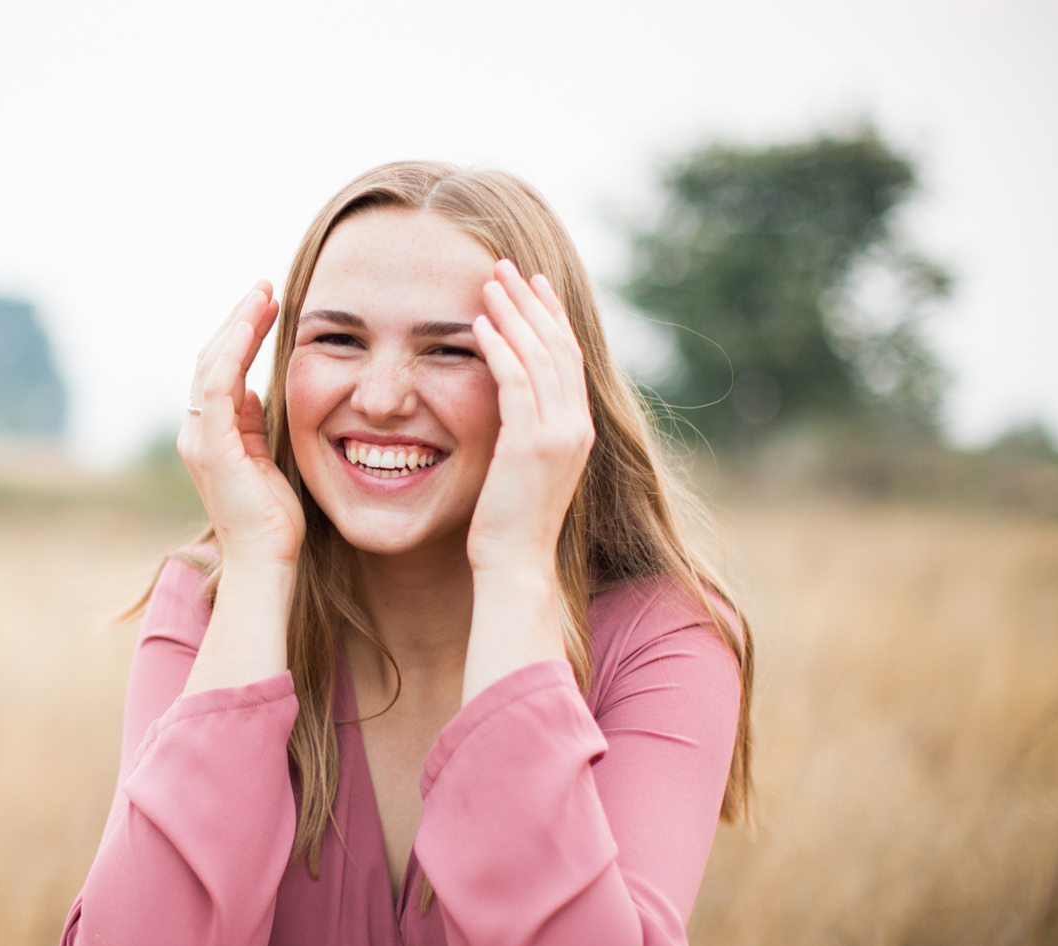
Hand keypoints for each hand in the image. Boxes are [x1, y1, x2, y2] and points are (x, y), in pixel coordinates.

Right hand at [177, 282, 304, 570]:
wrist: (265, 560)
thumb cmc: (272, 521)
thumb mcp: (266, 459)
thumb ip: (254, 426)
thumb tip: (253, 394)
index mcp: (210, 436)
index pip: (219, 372)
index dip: (241, 335)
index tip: (267, 306)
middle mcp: (196, 433)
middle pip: (210, 360)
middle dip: (239, 320)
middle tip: (265, 288)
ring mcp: (200, 439)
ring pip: (211, 364)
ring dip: (238, 324)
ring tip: (262, 294)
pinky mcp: (212, 445)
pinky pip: (217, 385)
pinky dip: (233, 350)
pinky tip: (252, 324)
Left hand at [466, 259, 594, 580]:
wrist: (515, 567)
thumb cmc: (509, 527)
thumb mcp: (522, 470)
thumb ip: (524, 433)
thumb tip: (508, 407)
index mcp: (578, 429)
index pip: (568, 358)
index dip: (551, 317)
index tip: (533, 285)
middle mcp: (576, 426)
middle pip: (558, 346)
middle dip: (533, 302)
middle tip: (509, 266)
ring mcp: (559, 434)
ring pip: (539, 355)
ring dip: (513, 313)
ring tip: (490, 280)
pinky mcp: (531, 444)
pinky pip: (515, 380)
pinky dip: (499, 347)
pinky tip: (479, 323)